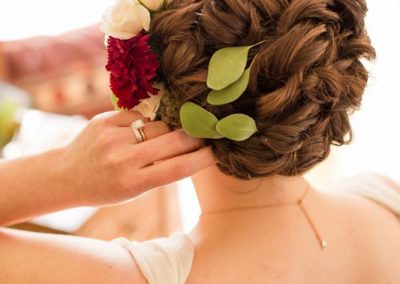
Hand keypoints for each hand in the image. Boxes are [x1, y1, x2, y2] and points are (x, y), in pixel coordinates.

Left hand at [57, 111, 214, 205]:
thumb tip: (191, 149)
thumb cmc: (107, 188)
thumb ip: (160, 171)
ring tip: (171, 134)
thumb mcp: (135, 191)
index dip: (203, 158)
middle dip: (194, 137)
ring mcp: (112, 137)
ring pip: (160, 125)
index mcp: (133, 183)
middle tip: (204, 135)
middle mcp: (123, 159)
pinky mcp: (104, 119)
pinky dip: (148, 121)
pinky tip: (145, 128)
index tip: (217, 151)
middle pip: (174, 141)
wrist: (66, 175)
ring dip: (171, 129)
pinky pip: (140, 115)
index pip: (178, 168)